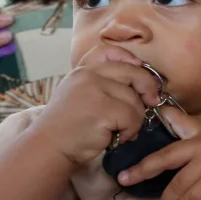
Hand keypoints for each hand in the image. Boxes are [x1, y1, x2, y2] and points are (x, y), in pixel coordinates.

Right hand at [29, 45, 161, 164]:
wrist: (50, 148)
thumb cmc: (68, 127)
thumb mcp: (79, 95)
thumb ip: (102, 84)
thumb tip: (142, 83)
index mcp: (82, 71)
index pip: (110, 51)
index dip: (130, 59)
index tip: (139, 69)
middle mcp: (88, 75)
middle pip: (133, 72)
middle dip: (148, 88)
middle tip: (151, 103)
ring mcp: (94, 90)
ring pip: (135, 99)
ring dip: (136, 118)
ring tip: (121, 129)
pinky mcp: (103, 109)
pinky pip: (133, 116)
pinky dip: (131, 130)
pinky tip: (118, 137)